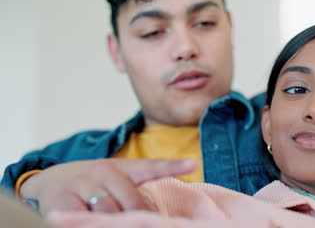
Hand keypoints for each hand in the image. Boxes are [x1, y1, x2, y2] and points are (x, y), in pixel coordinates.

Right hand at [19, 158, 195, 214]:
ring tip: (119, 221)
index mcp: (120, 167)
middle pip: (130, 200)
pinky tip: (94, 221)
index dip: (172, 165)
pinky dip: (93, 222)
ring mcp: (81, 185)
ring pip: (108, 211)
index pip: (150, 166)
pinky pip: (83, 219)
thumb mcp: (115, 179)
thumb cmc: (92, 185)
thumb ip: (135, 190)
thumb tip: (154, 209)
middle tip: (147, 223)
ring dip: (116, 220)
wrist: (50, 181)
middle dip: (138, 215)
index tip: (193, 163)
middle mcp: (102, 171)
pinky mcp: (61, 202)